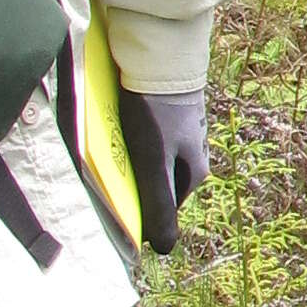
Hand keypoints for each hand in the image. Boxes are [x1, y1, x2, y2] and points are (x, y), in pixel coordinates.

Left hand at [117, 87, 209, 253]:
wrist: (161, 55)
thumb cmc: (156, 112)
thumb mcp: (153, 164)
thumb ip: (158, 206)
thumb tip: (162, 251)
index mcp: (196, 170)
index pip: (166, 208)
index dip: (142, 210)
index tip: (116, 201)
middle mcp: (194, 150)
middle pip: (158, 181)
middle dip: (135, 181)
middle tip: (110, 169)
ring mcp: (184, 127)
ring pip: (152, 156)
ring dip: (131, 156)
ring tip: (111, 144)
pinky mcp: (170, 107)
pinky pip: (149, 131)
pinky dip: (133, 133)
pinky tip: (119, 121)